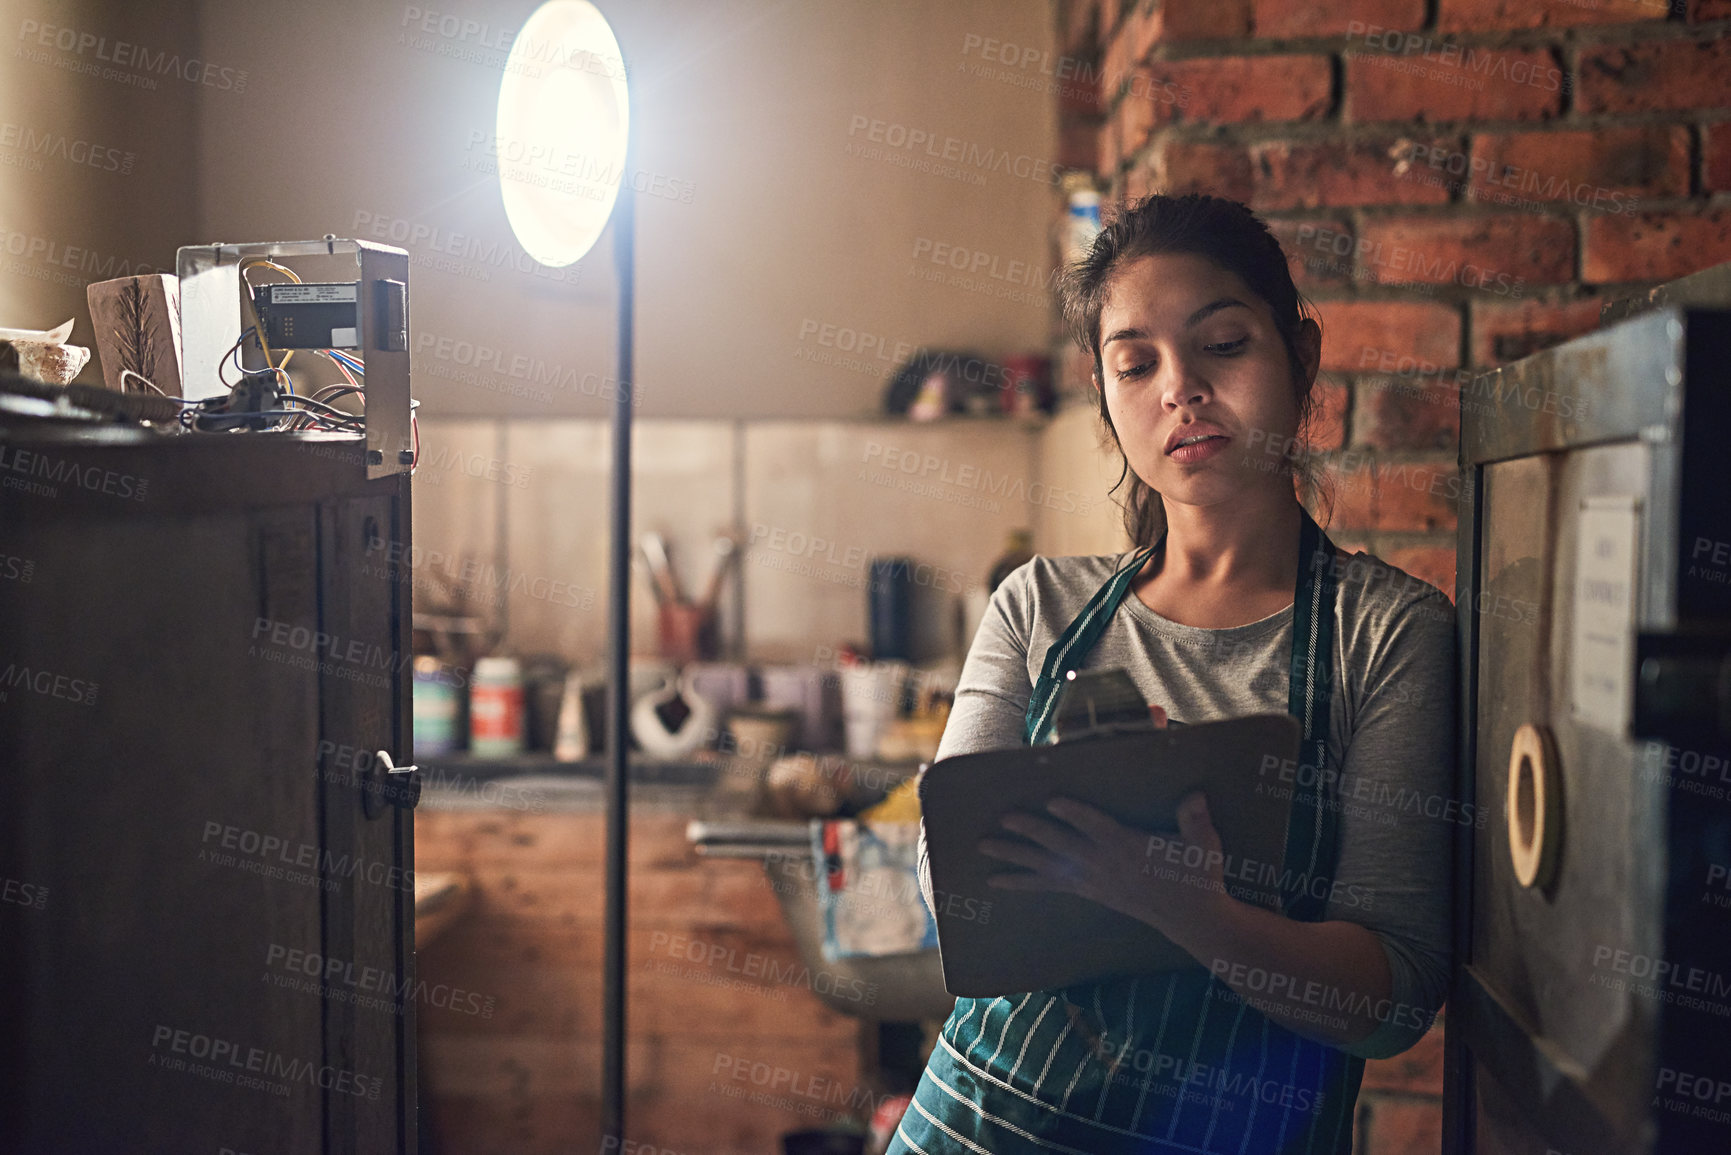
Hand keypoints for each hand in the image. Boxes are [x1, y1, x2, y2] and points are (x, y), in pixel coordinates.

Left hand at [978, 791, 1229, 934]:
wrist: (1191, 918)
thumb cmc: (1196, 873)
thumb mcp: (1204, 845)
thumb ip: (1196, 820)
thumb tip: (1196, 795)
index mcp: (1129, 847)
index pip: (1098, 826)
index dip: (1075, 813)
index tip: (1053, 799)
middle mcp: (1103, 864)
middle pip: (1061, 843)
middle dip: (1031, 829)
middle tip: (1003, 817)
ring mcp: (1092, 880)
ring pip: (1045, 865)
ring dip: (1013, 855)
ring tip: (982, 846)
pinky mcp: (1088, 891)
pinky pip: (1047, 885)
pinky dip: (1019, 881)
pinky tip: (995, 879)